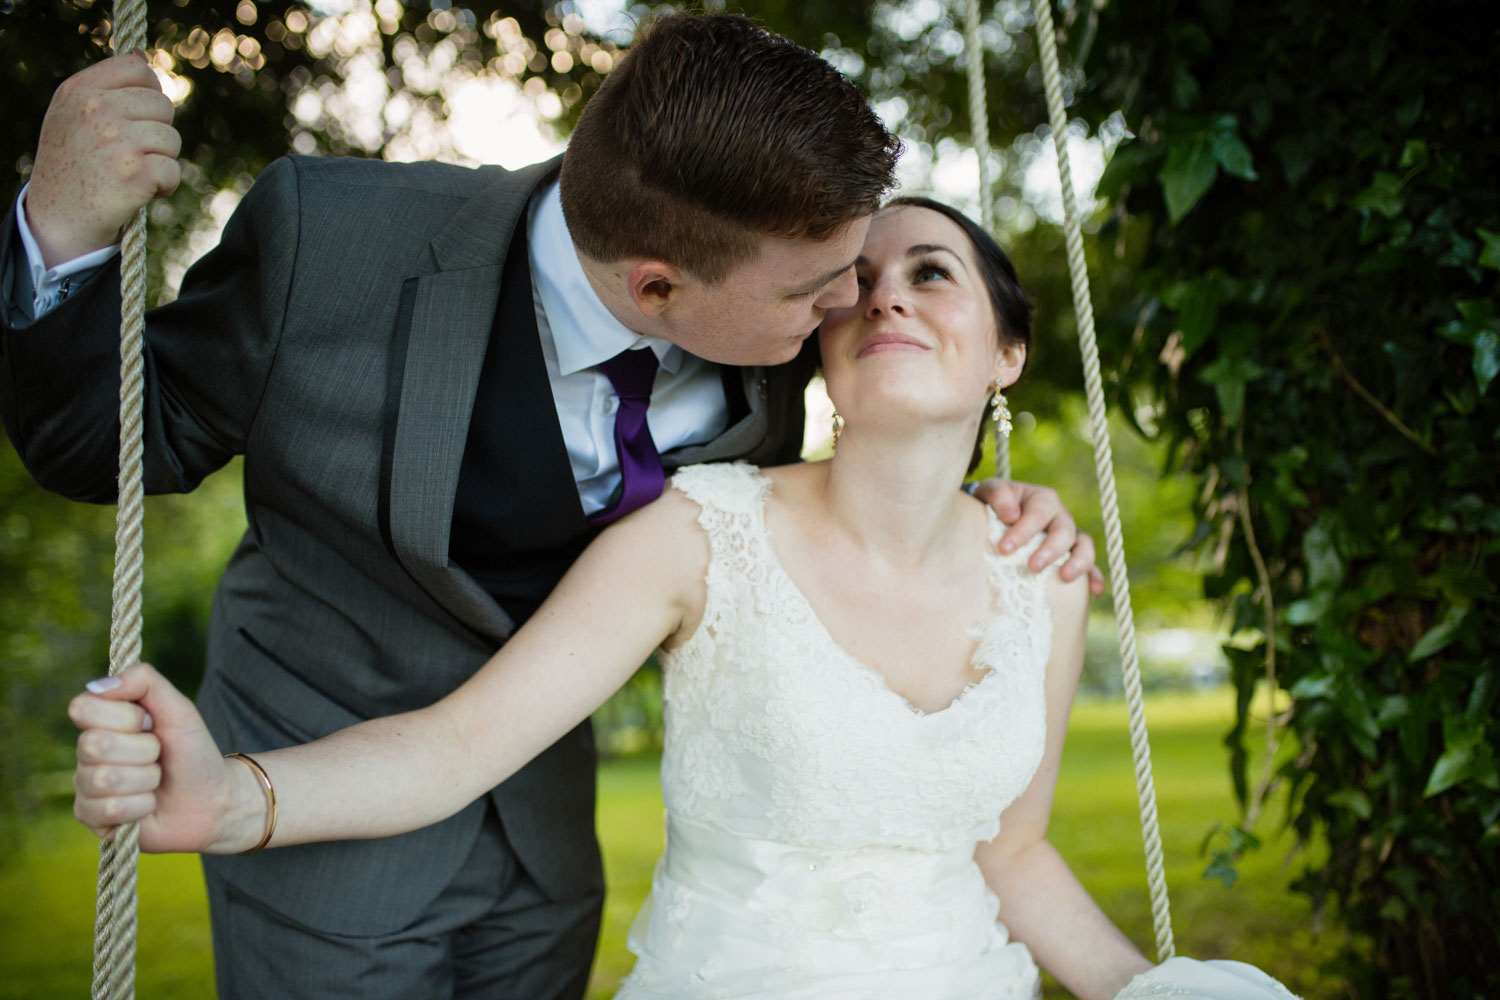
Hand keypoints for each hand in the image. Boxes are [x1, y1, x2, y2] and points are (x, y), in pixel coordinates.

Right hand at [25, 52, 181, 267]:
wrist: (58, 220)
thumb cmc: (72, 165)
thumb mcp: (73, 115)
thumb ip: (107, 87)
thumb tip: (143, 57)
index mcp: (79, 90)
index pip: (137, 68)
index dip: (148, 93)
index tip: (135, 118)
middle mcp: (95, 110)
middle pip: (162, 105)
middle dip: (156, 132)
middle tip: (128, 155)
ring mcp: (115, 141)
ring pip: (171, 139)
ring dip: (161, 160)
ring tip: (132, 173)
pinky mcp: (134, 174)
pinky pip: (173, 170)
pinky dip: (165, 186)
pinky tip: (141, 192)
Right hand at [69, 663, 252, 853]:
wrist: (210, 801)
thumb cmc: (193, 753)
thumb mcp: (179, 709)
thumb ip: (145, 681)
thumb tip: (99, 685)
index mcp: (102, 720)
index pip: (82, 708)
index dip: (125, 717)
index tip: (150, 724)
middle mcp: (87, 751)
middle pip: (94, 745)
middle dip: (144, 750)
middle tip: (158, 756)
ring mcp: (86, 785)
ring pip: (104, 779)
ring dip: (147, 779)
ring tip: (156, 781)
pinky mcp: (92, 818)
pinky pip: (109, 809)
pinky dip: (142, 805)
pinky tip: (148, 804)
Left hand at [972, 479, 1104, 595]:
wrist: (997, 515)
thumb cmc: (995, 505)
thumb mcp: (990, 491)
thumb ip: (997, 495)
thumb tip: (1011, 515)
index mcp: (1042, 499)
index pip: (1037, 514)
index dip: (1023, 532)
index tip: (1004, 550)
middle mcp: (1060, 515)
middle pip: (1064, 530)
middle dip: (1050, 550)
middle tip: (1032, 568)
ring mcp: (1070, 535)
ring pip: (1083, 544)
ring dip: (1079, 561)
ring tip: (1066, 577)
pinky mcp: (1073, 554)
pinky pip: (1090, 564)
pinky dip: (1094, 576)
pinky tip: (1095, 590)